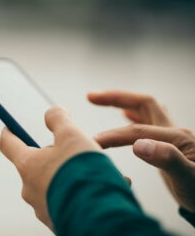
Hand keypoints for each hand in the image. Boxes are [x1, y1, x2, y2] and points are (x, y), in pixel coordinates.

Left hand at [0, 107, 99, 228]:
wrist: (99, 218)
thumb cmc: (82, 174)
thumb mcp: (72, 136)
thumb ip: (59, 120)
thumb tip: (51, 113)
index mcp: (28, 165)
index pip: (8, 144)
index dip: (9, 131)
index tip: (10, 126)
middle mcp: (30, 189)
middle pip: (37, 164)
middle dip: (55, 155)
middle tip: (75, 150)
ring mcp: (43, 207)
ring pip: (54, 183)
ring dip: (71, 175)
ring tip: (96, 173)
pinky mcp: (58, 220)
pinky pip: (66, 200)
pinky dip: (80, 192)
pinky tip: (102, 189)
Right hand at [89, 90, 194, 212]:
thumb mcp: (188, 179)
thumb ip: (168, 159)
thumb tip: (138, 145)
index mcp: (177, 137)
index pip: (137, 131)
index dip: (112, 135)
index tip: (92, 143)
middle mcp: (175, 131)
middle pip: (143, 103)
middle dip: (116, 98)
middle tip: (91, 97)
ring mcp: (172, 136)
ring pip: (145, 109)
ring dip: (122, 102)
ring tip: (100, 100)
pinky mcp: (169, 144)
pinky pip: (148, 121)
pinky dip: (133, 114)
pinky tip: (125, 114)